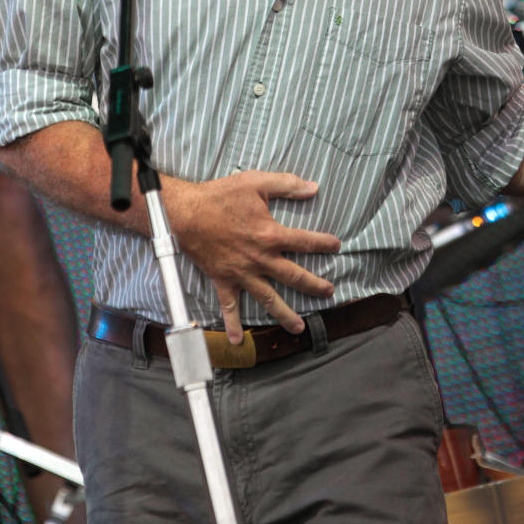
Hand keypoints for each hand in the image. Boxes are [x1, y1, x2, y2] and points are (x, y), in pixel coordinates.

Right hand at [165, 170, 338, 342]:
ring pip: (269, 299)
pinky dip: (232, 325)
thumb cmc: (220, 196)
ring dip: (285, 314)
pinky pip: (229, 307)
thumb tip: (313, 188)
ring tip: (299, 327)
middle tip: (329, 292)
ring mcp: (242, 273)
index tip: (336, 246)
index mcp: (271, 235)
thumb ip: (287, 185)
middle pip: (295, 277)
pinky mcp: (223, 281)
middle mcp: (260, 259)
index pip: (305, 242)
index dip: (324, 244)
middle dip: (315, 286)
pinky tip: (238, 341)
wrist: (187, 213)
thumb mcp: (256, 183)